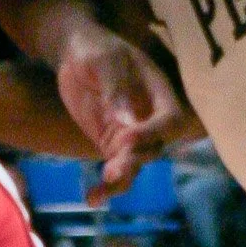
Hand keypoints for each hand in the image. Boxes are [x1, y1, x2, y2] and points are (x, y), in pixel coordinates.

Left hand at [56, 22, 189, 201]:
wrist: (75, 53)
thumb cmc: (94, 48)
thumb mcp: (103, 60)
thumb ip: (115, 88)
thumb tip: (127, 119)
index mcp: (158, 93)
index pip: (170, 119)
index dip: (154, 133)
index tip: (126, 137)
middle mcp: (150, 118)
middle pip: (154, 147)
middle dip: (135, 160)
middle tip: (112, 171)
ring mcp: (132, 135)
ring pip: (136, 164)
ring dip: (122, 179)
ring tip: (102, 189)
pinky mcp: (112, 145)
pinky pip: (115, 170)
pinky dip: (105, 186)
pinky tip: (92, 199)